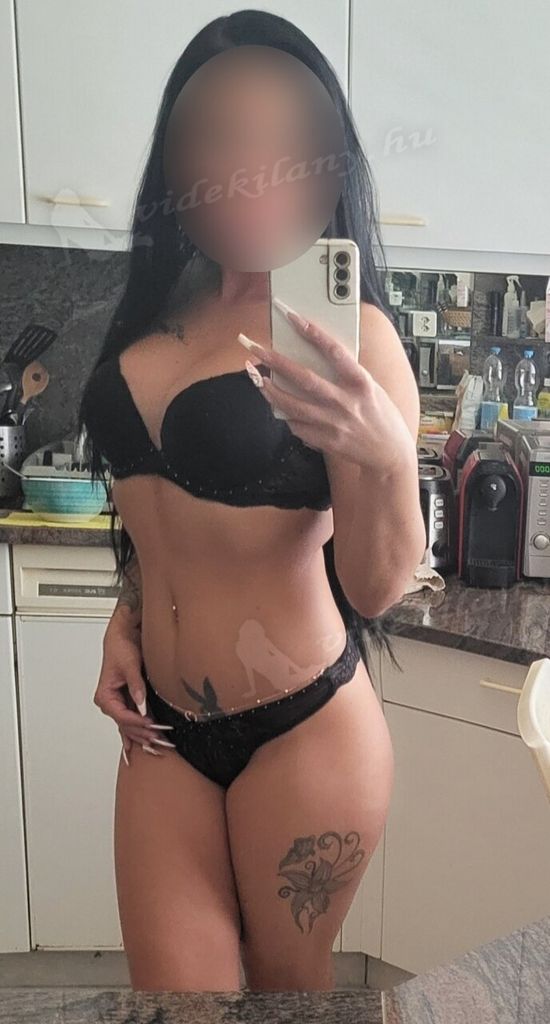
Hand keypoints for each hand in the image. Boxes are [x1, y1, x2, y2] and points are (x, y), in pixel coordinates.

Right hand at [94, 623, 174, 764]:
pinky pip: (132, 722)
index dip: (138, 723)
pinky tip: (140, 748)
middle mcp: (109, 703)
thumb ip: (136, 686)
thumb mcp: (129, 665)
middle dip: (144, 734)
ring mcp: (118, 704)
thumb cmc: (122, 647)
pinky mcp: (127, 702)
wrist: (122, 636)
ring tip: (159, 747)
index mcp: (105, 696)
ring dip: (144, 736)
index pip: (122, 716)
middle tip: (161, 741)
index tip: (153, 727)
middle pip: (126, 726)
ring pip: (130, 726)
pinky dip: (138, 733)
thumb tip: (141, 706)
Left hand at [238, 298, 415, 472]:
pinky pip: (297, 426)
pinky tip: (279, 406)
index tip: (293, 318)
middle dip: (276, 361)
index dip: (313, 332)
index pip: (334, 351)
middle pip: (304, 378)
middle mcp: (346, 402)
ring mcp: (334, 423)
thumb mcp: (371, 388)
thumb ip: (347, 376)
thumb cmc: (381, 415)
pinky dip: (286, 415)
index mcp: (361, 383)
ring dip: (270, 391)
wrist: (390, 453)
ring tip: (257, 379)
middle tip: (255, 349)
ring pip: (293, 405)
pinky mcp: (326, 441)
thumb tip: (316, 358)